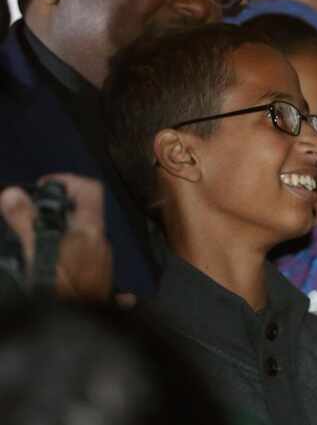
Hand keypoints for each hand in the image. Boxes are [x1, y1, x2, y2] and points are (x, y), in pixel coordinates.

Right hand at [0, 175, 111, 301]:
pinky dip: (70, 252)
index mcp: (90, 231)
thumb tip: (13, 195)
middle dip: (58, 211)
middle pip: (84, 213)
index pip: (90, 189)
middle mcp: (102, 243)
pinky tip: (55, 262)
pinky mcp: (100, 279)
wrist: (75, 332)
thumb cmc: (58, 293)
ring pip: (84, 236)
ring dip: (63, 233)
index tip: (44, 189)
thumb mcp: (33, 254)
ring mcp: (103, 261)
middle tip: (33, 215)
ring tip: (38, 241)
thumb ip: (23, 222)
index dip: (68, 182)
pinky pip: (86, 256)